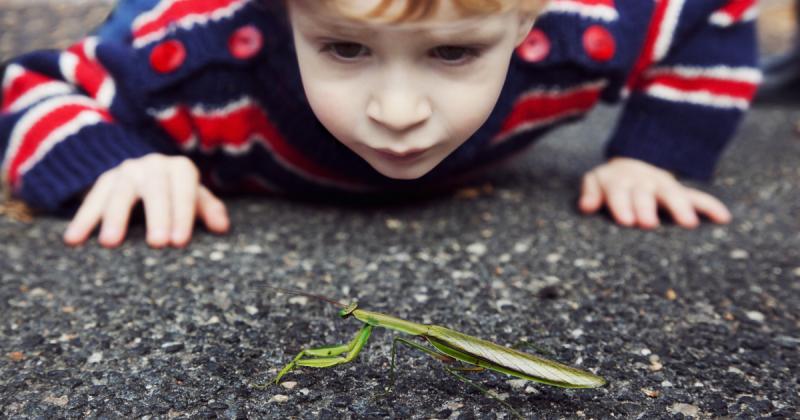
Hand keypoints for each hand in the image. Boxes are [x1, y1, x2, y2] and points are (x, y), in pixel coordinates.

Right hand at [63, 153, 229, 247]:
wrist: (147, 172)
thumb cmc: (178, 193)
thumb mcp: (195, 198)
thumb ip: (208, 209)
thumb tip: (222, 227)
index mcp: (180, 169)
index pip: (184, 191)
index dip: (183, 215)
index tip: (180, 241)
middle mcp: (153, 166)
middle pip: (155, 190)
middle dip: (156, 216)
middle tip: (157, 244)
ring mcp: (126, 172)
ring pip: (119, 192)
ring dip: (114, 217)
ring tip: (110, 243)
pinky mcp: (104, 181)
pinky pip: (92, 200)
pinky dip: (82, 220)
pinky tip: (73, 240)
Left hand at [579, 157, 731, 228]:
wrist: (633, 162)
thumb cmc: (612, 182)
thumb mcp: (597, 180)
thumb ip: (591, 192)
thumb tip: (586, 206)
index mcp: (620, 181)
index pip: (619, 192)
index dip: (621, 205)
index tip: (625, 220)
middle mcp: (643, 182)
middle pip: (645, 194)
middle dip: (646, 208)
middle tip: (648, 224)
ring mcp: (664, 185)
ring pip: (673, 194)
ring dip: (680, 208)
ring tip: (689, 224)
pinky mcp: (680, 191)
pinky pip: (698, 196)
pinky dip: (710, 206)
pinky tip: (724, 218)